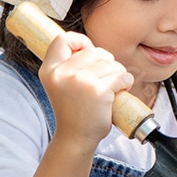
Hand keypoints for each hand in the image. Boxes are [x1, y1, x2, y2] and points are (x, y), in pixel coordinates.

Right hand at [39, 32, 133, 152]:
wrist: (75, 138)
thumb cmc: (73, 109)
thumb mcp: (60, 84)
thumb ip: (68, 65)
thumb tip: (87, 45)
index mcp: (50, 70)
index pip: (62, 39)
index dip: (80, 41)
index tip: (88, 53)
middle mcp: (62, 73)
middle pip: (96, 51)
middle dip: (107, 62)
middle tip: (105, 79)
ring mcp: (80, 81)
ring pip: (113, 63)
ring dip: (118, 74)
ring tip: (111, 88)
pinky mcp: (98, 91)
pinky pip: (122, 76)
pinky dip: (126, 82)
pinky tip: (119, 92)